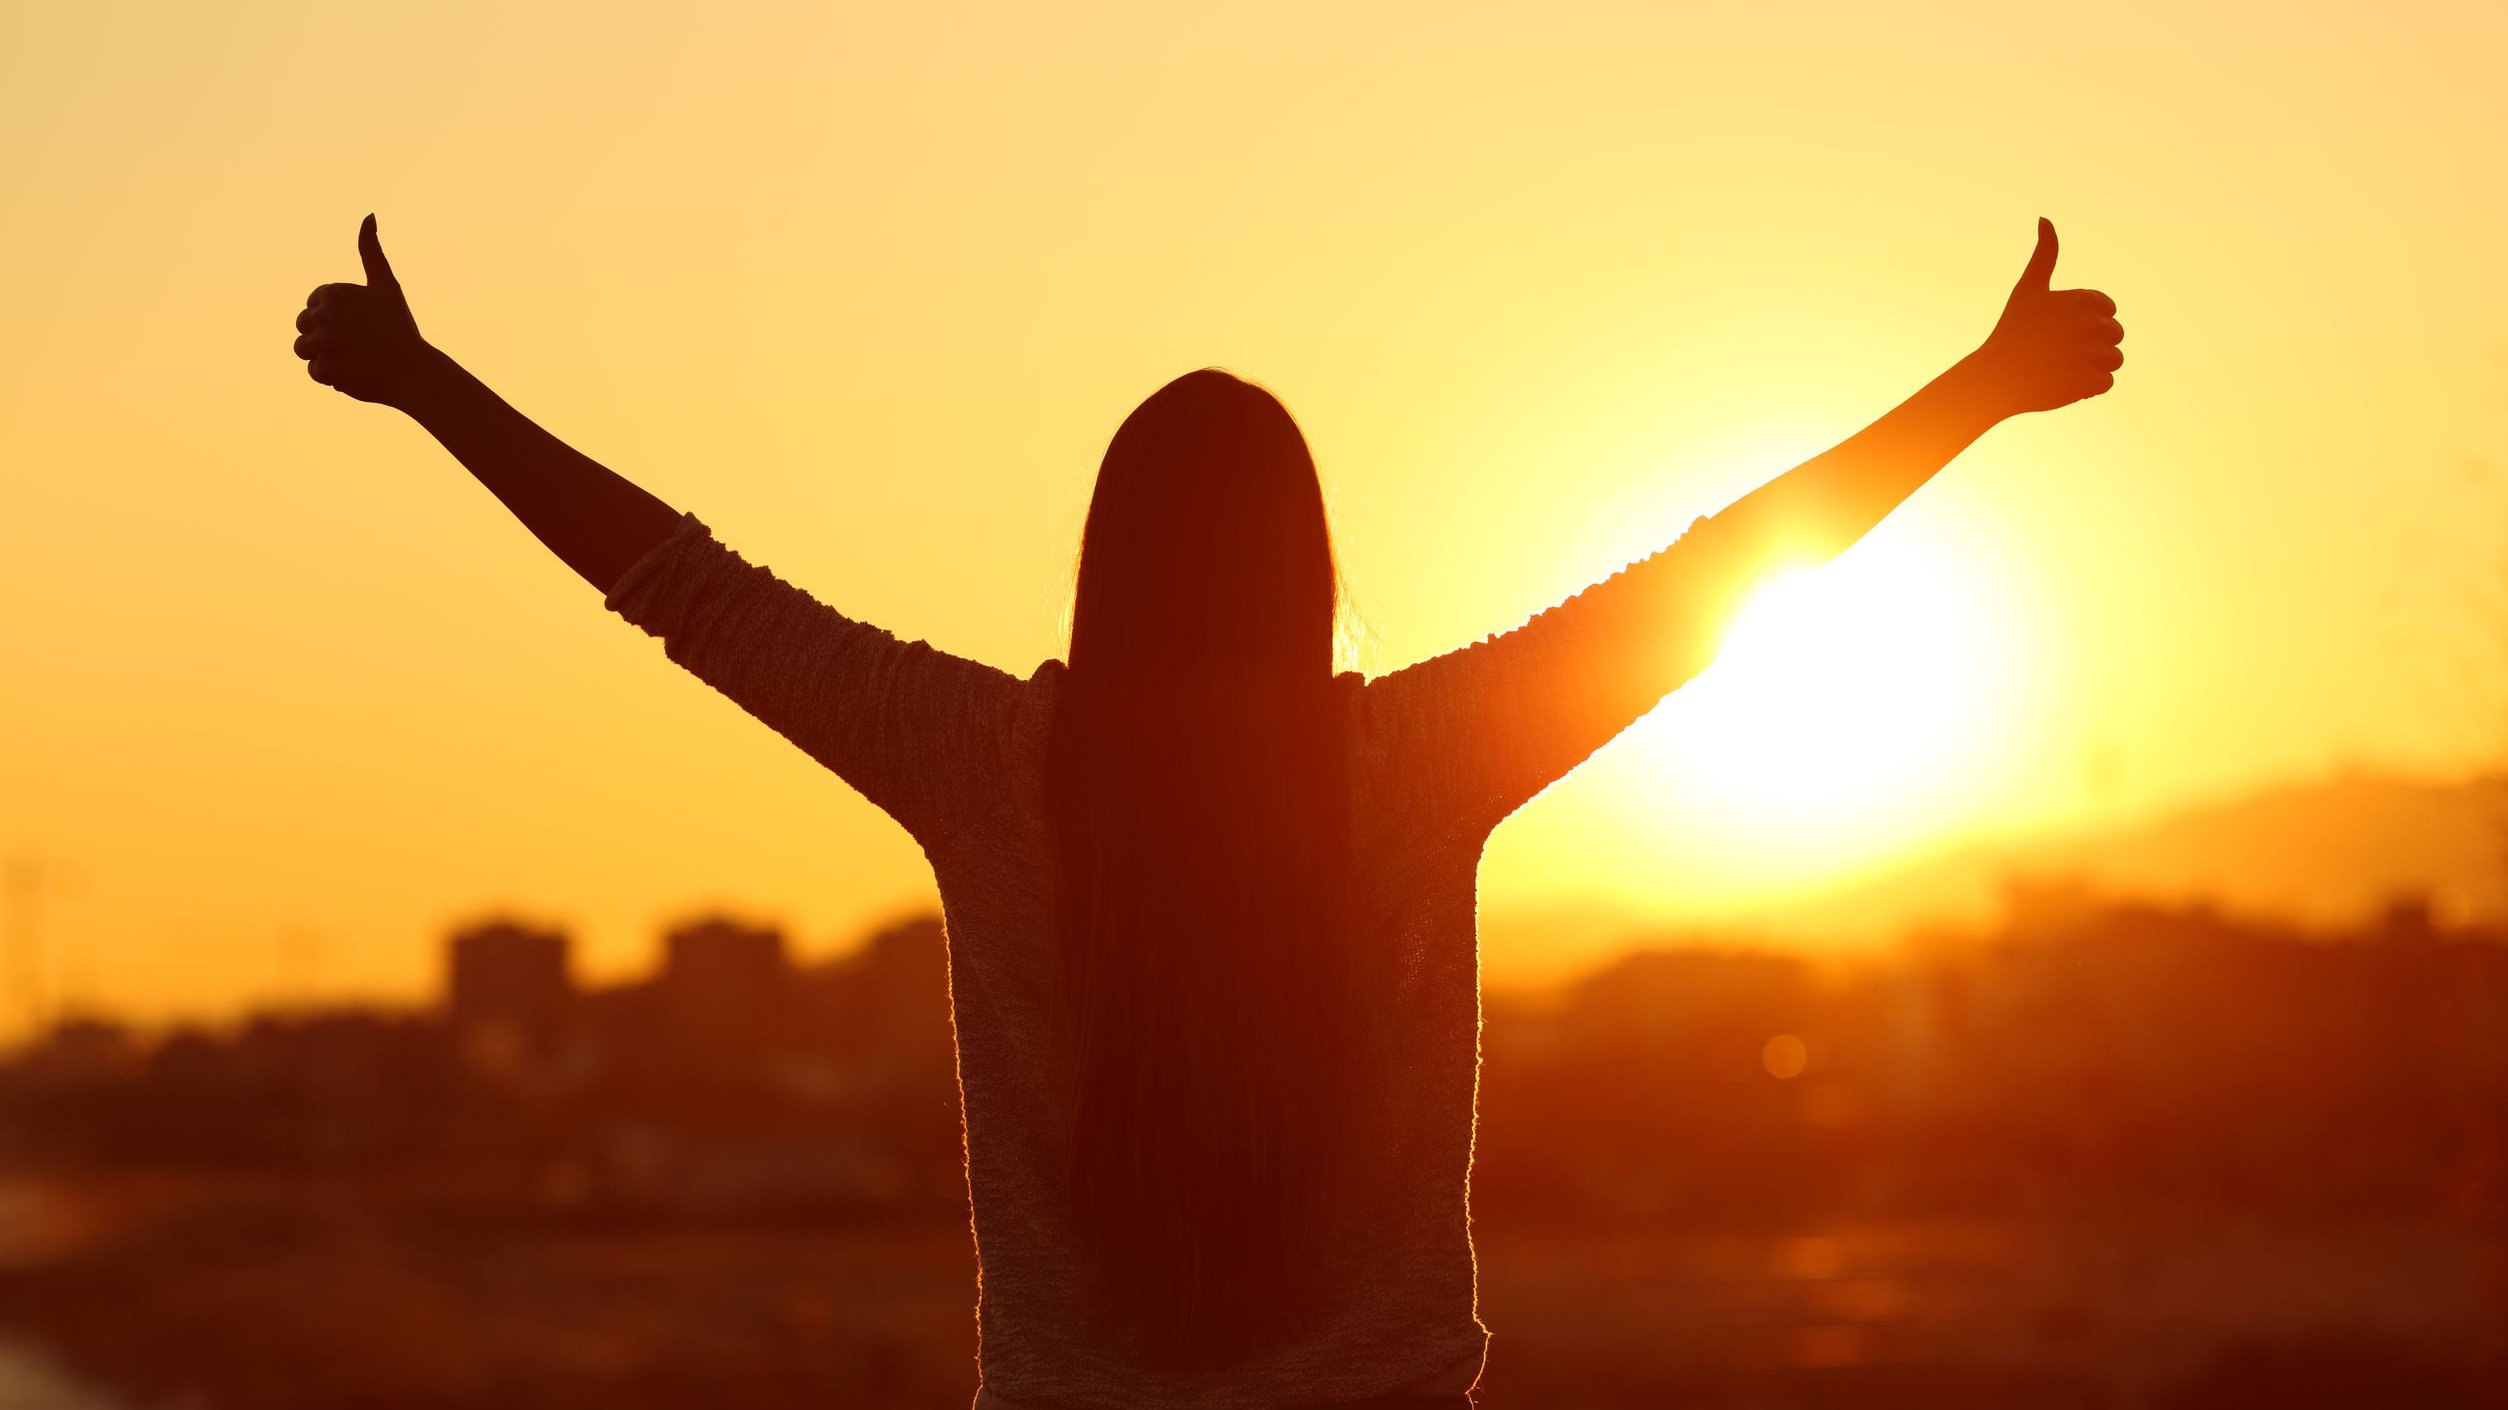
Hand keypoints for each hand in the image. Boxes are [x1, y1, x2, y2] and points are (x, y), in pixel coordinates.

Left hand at [293, 215, 428, 407]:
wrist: (415, 371)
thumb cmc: (400, 328)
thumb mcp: (386, 286)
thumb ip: (371, 251)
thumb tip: (369, 215)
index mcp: (333, 292)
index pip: (312, 305)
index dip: (335, 317)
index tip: (359, 323)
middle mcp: (324, 314)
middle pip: (304, 326)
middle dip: (325, 336)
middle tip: (358, 344)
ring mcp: (323, 343)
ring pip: (303, 349)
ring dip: (324, 356)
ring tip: (353, 358)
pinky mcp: (325, 369)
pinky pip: (315, 372)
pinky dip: (334, 377)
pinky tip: (357, 373)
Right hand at [1968, 218, 2122, 415]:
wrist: (1995, 377)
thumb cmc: (2012, 330)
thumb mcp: (2028, 288)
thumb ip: (2045, 254)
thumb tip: (2045, 218)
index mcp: (2083, 299)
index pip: (2108, 309)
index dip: (2088, 320)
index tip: (2062, 329)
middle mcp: (2092, 325)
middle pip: (2115, 334)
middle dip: (2093, 343)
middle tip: (2060, 351)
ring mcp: (2092, 355)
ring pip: (2114, 359)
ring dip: (2094, 365)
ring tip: (2064, 367)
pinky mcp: (2090, 383)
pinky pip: (2106, 383)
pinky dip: (2088, 386)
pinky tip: (2064, 381)